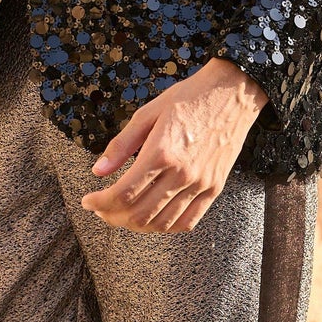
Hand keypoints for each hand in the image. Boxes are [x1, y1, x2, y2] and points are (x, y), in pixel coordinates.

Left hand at [81, 59, 267, 231]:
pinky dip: (166, 227)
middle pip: (139, 213)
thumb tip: (98, 171)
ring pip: (161, 223)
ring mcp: (200, 184)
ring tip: (123, 215)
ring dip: (136, 226)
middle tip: (102, 209)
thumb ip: (121, 146)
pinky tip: (153, 219)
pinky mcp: (214, 188)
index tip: (88, 201)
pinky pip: (188, 221)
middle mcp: (181, 173)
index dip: (100, 203)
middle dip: (112, 217)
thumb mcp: (148, 113)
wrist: (232, 93)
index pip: (123, 193)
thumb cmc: (190, 98)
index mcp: (161, 153)